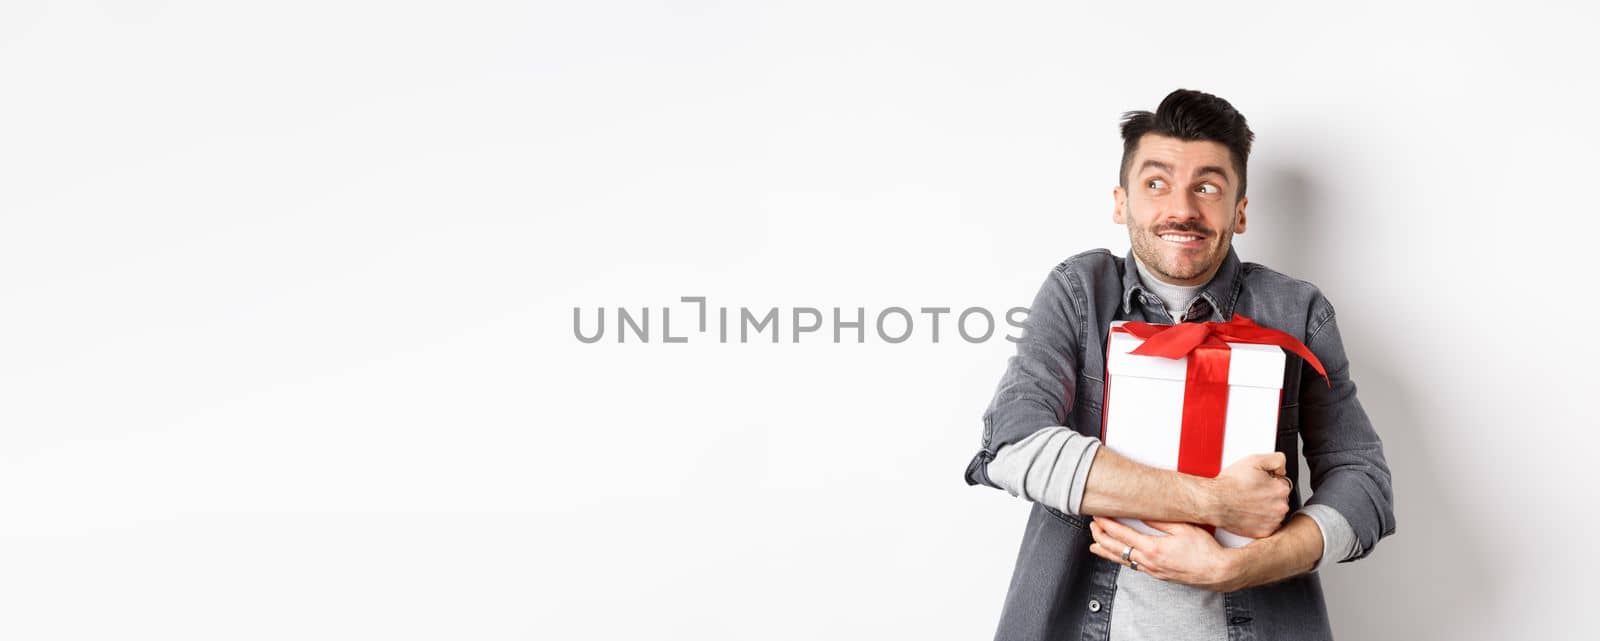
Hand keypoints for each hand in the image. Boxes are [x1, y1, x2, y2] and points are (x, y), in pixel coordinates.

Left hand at [1089, 516, 1243, 592]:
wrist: (1219, 572)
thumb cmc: (1205, 550)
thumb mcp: (1183, 528)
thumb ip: (1160, 521)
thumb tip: (1143, 512)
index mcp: (1153, 548)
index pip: (1122, 535)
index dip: (1107, 524)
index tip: (1097, 516)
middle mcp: (1149, 562)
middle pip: (1117, 549)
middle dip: (1101, 537)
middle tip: (1091, 527)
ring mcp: (1153, 571)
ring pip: (1123, 561)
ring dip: (1107, 552)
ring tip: (1094, 546)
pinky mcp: (1159, 576)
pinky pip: (1134, 567)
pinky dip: (1122, 561)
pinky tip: (1120, 558)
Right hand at [1206, 453, 1291, 537]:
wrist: (1214, 501)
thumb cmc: (1230, 484)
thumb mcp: (1254, 460)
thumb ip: (1277, 460)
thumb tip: (1282, 468)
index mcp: (1280, 489)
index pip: (1283, 483)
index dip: (1270, 481)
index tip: (1259, 483)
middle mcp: (1280, 507)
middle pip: (1280, 499)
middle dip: (1269, 495)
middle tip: (1252, 492)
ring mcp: (1272, 521)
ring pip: (1275, 513)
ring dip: (1266, 508)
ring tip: (1249, 502)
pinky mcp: (1264, 532)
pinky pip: (1268, 526)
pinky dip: (1261, 521)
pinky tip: (1249, 513)